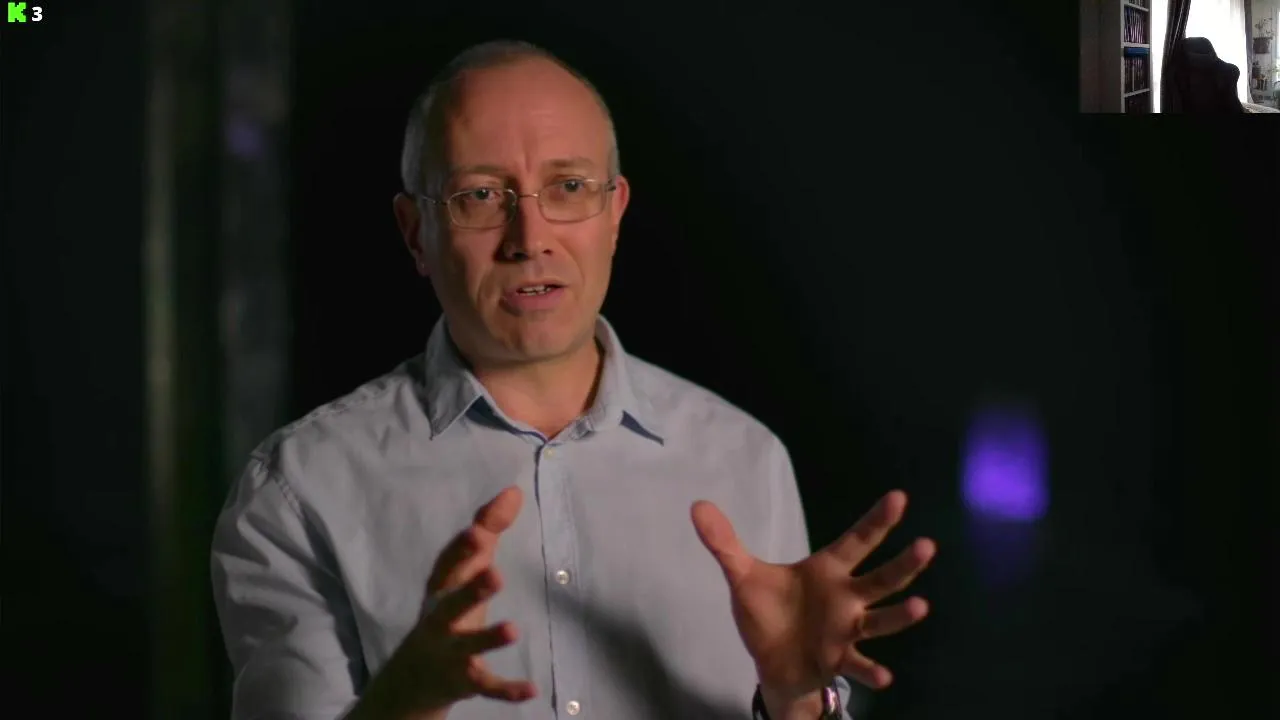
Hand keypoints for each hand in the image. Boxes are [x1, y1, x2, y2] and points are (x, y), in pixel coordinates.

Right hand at [354, 486, 536, 719]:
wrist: (413, 678)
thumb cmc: (447, 610)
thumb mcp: (465, 572)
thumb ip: (489, 530)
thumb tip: (514, 491)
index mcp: (441, 589)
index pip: (448, 566)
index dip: (461, 549)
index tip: (477, 530)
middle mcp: (439, 619)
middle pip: (450, 604)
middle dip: (470, 590)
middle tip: (495, 574)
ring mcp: (449, 652)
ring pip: (467, 646)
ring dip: (488, 638)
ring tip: (514, 630)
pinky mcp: (462, 681)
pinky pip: (484, 685)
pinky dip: (506, 690)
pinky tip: (532, 690)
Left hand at [691, 490, 934, 705]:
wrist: (770, 661)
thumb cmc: (768, 612)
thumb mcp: (743, 576)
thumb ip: (724, 543)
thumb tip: (697, 506)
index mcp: (828, 570)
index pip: (857, 540)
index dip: (877, 520)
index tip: (899, 498)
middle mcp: (846, 596)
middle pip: (882, 578)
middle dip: (905, 564)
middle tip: (927, 545)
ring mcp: (847, 629)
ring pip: (880, 619)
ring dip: (900, 615)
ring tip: (920, 606)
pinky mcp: (838, 658)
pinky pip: (858, 663)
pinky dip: (869, 670)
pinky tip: (884, 677)